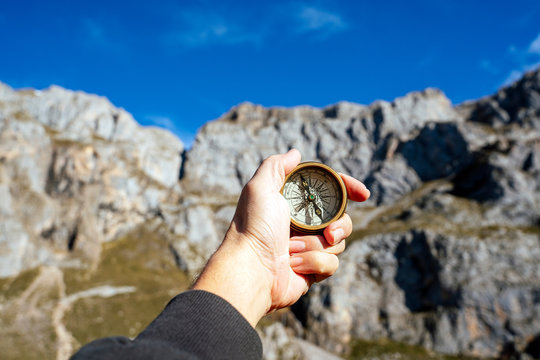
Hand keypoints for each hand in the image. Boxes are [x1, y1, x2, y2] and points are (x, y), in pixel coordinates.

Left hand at [193, 149, 369, 326]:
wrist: (250, 269)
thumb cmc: (253, 227)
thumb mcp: (260, 188)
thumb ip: (276, 166)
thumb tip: (295, 153)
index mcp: (294, 205)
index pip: (329, 192)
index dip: (349, 189)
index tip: (362, 194)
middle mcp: (303, 225)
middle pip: (342, 219)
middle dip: (339, 226)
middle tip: (328, 234)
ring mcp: (309, 248)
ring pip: (338, 243)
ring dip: (314, 246)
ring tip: (291, 249)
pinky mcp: (313, 270)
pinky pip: (331, 264)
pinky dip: (313, 263)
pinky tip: (293, 265)